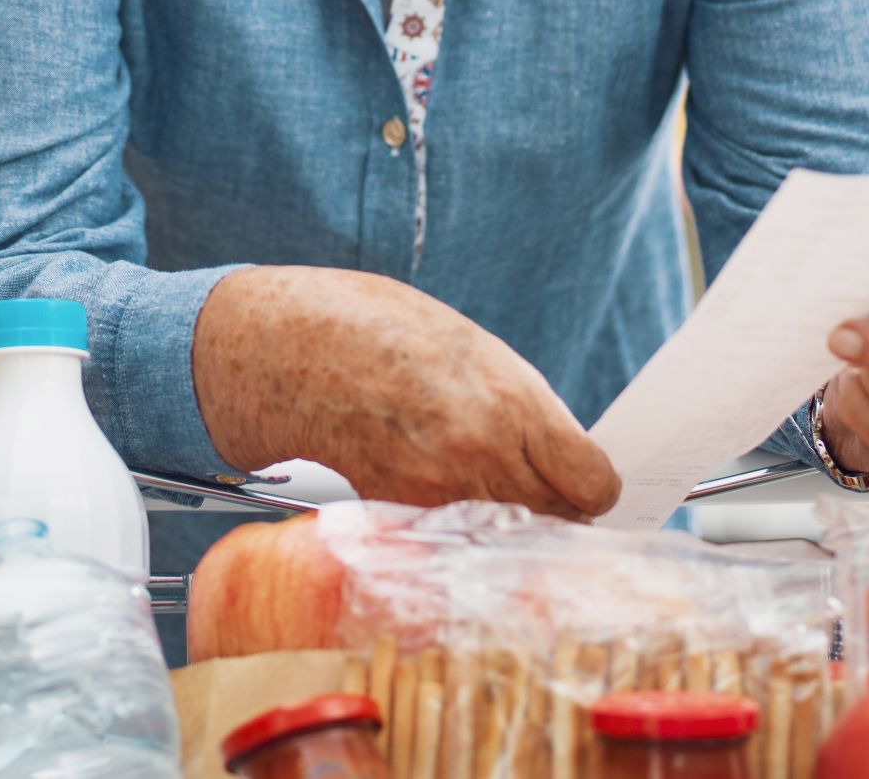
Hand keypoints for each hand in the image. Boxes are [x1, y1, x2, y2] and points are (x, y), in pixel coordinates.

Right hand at [193, 266, 620, 518]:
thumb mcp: (464, 345)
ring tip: (473, 482)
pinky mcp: (395, 522)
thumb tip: (559, 453)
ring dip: (502, 522)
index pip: (595, 484)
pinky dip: (451, 528)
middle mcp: (480, 458)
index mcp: (509, 400)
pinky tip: (429, 489)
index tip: (580, 479)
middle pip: (556, 521)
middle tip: (532, 485)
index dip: (593, 486)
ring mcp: (435, 497)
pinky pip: (450, 541)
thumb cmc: (367, 328)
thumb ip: (517, 404)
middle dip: (553, 508)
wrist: (273, 348)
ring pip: (504, 538)